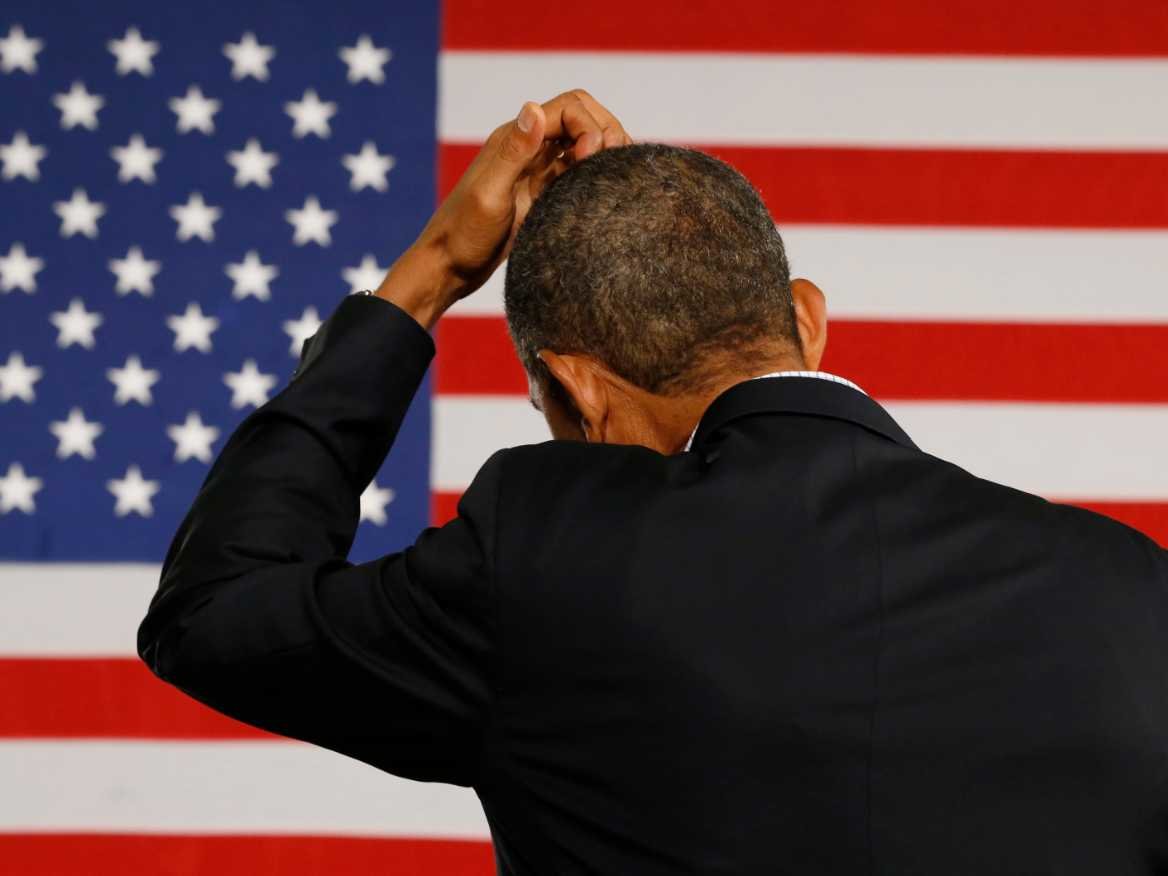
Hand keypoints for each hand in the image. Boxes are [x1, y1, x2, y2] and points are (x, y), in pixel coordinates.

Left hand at [376, 89, 631, 328]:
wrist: (451, 268)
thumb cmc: (464, 234)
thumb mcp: (490, 194)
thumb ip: (514, 153)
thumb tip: (535, 109)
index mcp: (515, 138)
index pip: (568, 107)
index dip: (590, 125)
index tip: (593, 155)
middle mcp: (529, 147)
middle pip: (580, 117)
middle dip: (605, 130)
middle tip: (615, 161)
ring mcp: (537, 170)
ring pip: (583, 142)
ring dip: (604, 150)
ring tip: (618, 174)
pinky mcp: (544, 193)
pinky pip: (578, 171)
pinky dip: (596, 172)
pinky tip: (606, 190)